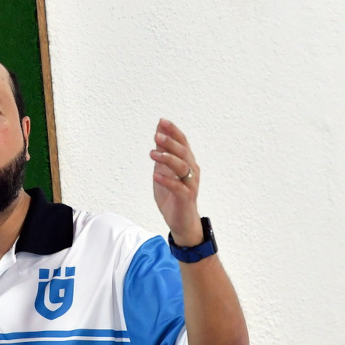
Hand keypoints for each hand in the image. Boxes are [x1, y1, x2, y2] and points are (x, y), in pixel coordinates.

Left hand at [150, 119, 201, 245]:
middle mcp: (192, 171)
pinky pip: (178, 187)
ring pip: (182, 168)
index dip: (174, 132)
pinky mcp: (186, 198)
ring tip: (152, 154)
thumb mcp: (164, 171)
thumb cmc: (173, 195)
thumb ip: (162, 154)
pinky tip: (155, 176)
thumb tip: (158, 134)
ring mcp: (190, 184)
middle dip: (170, 143)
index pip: (182, 143)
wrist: (181, 221)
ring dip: (167, 159)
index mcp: (187, 163)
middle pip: (184, 153)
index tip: (162, 122)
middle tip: (157, 136)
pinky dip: (167, 181)